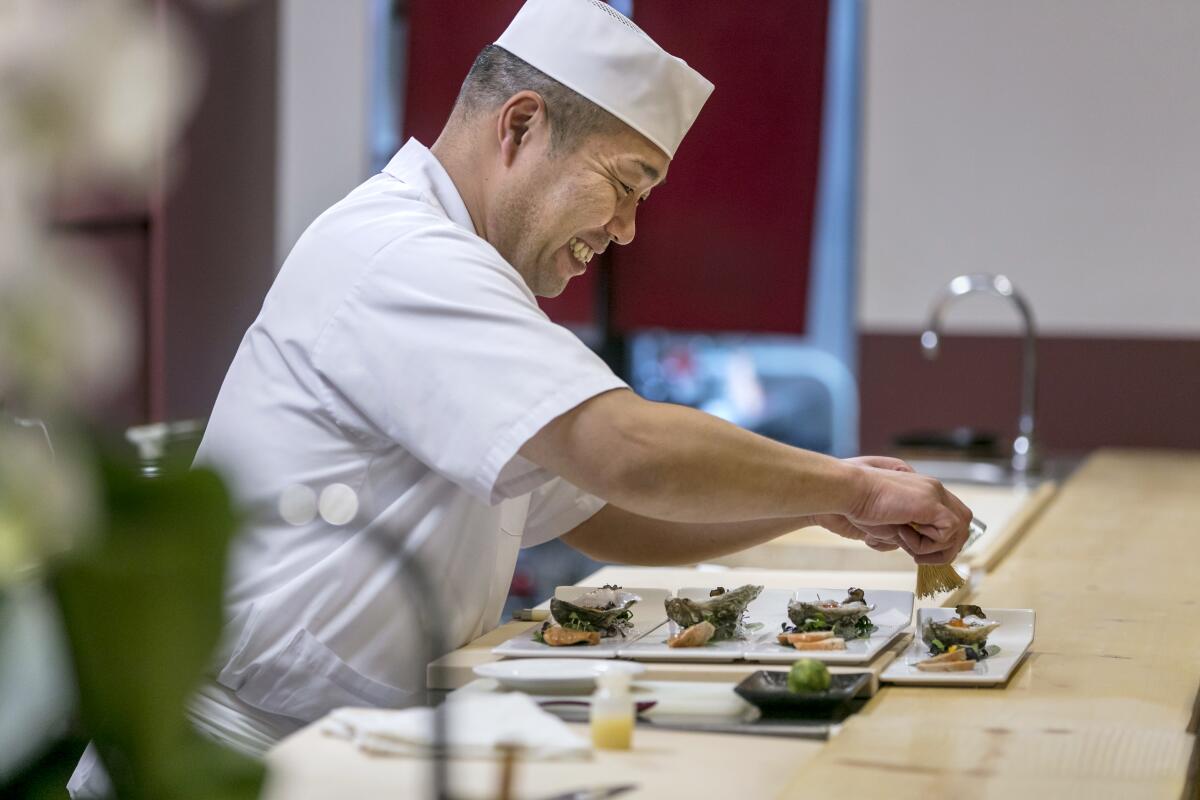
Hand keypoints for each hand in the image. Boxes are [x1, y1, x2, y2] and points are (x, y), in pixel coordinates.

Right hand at [813, 456, 973, 564]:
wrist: (850, 491)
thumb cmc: (860, 505)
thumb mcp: (890, 524)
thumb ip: (908, 533)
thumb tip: (916, 550)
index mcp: (925, 491)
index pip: (952, 518)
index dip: (942, 540)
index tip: (919, 553)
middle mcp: (934, 489)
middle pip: (963, 525)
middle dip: (946, 548)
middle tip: (918, 557)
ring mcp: (935, 494)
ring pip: (958, 531)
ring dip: (934, 548)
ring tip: (906, 544)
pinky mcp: (931, 503)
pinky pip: (946, 533)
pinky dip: (927, 544)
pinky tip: (903, 536)